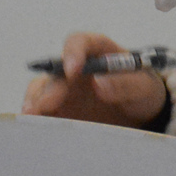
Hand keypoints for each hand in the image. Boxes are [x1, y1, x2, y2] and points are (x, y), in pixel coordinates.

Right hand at [22, 32, 168, 128]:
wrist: (143, 118)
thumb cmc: (143, 93)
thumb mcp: (144, 87)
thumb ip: (126, 83)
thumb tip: (99, 83)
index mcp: (99, 52)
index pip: (80, 43)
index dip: (73, 52)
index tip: (73, 69)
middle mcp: (77, 70)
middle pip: (55, 72)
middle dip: (49, 87)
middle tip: (46, 105)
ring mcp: (66, 92)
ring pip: (41, 91)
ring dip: (35, 103)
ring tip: (32, 118)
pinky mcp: (60, 112)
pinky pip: (43, 115)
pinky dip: (36, 122)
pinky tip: (34, 132)